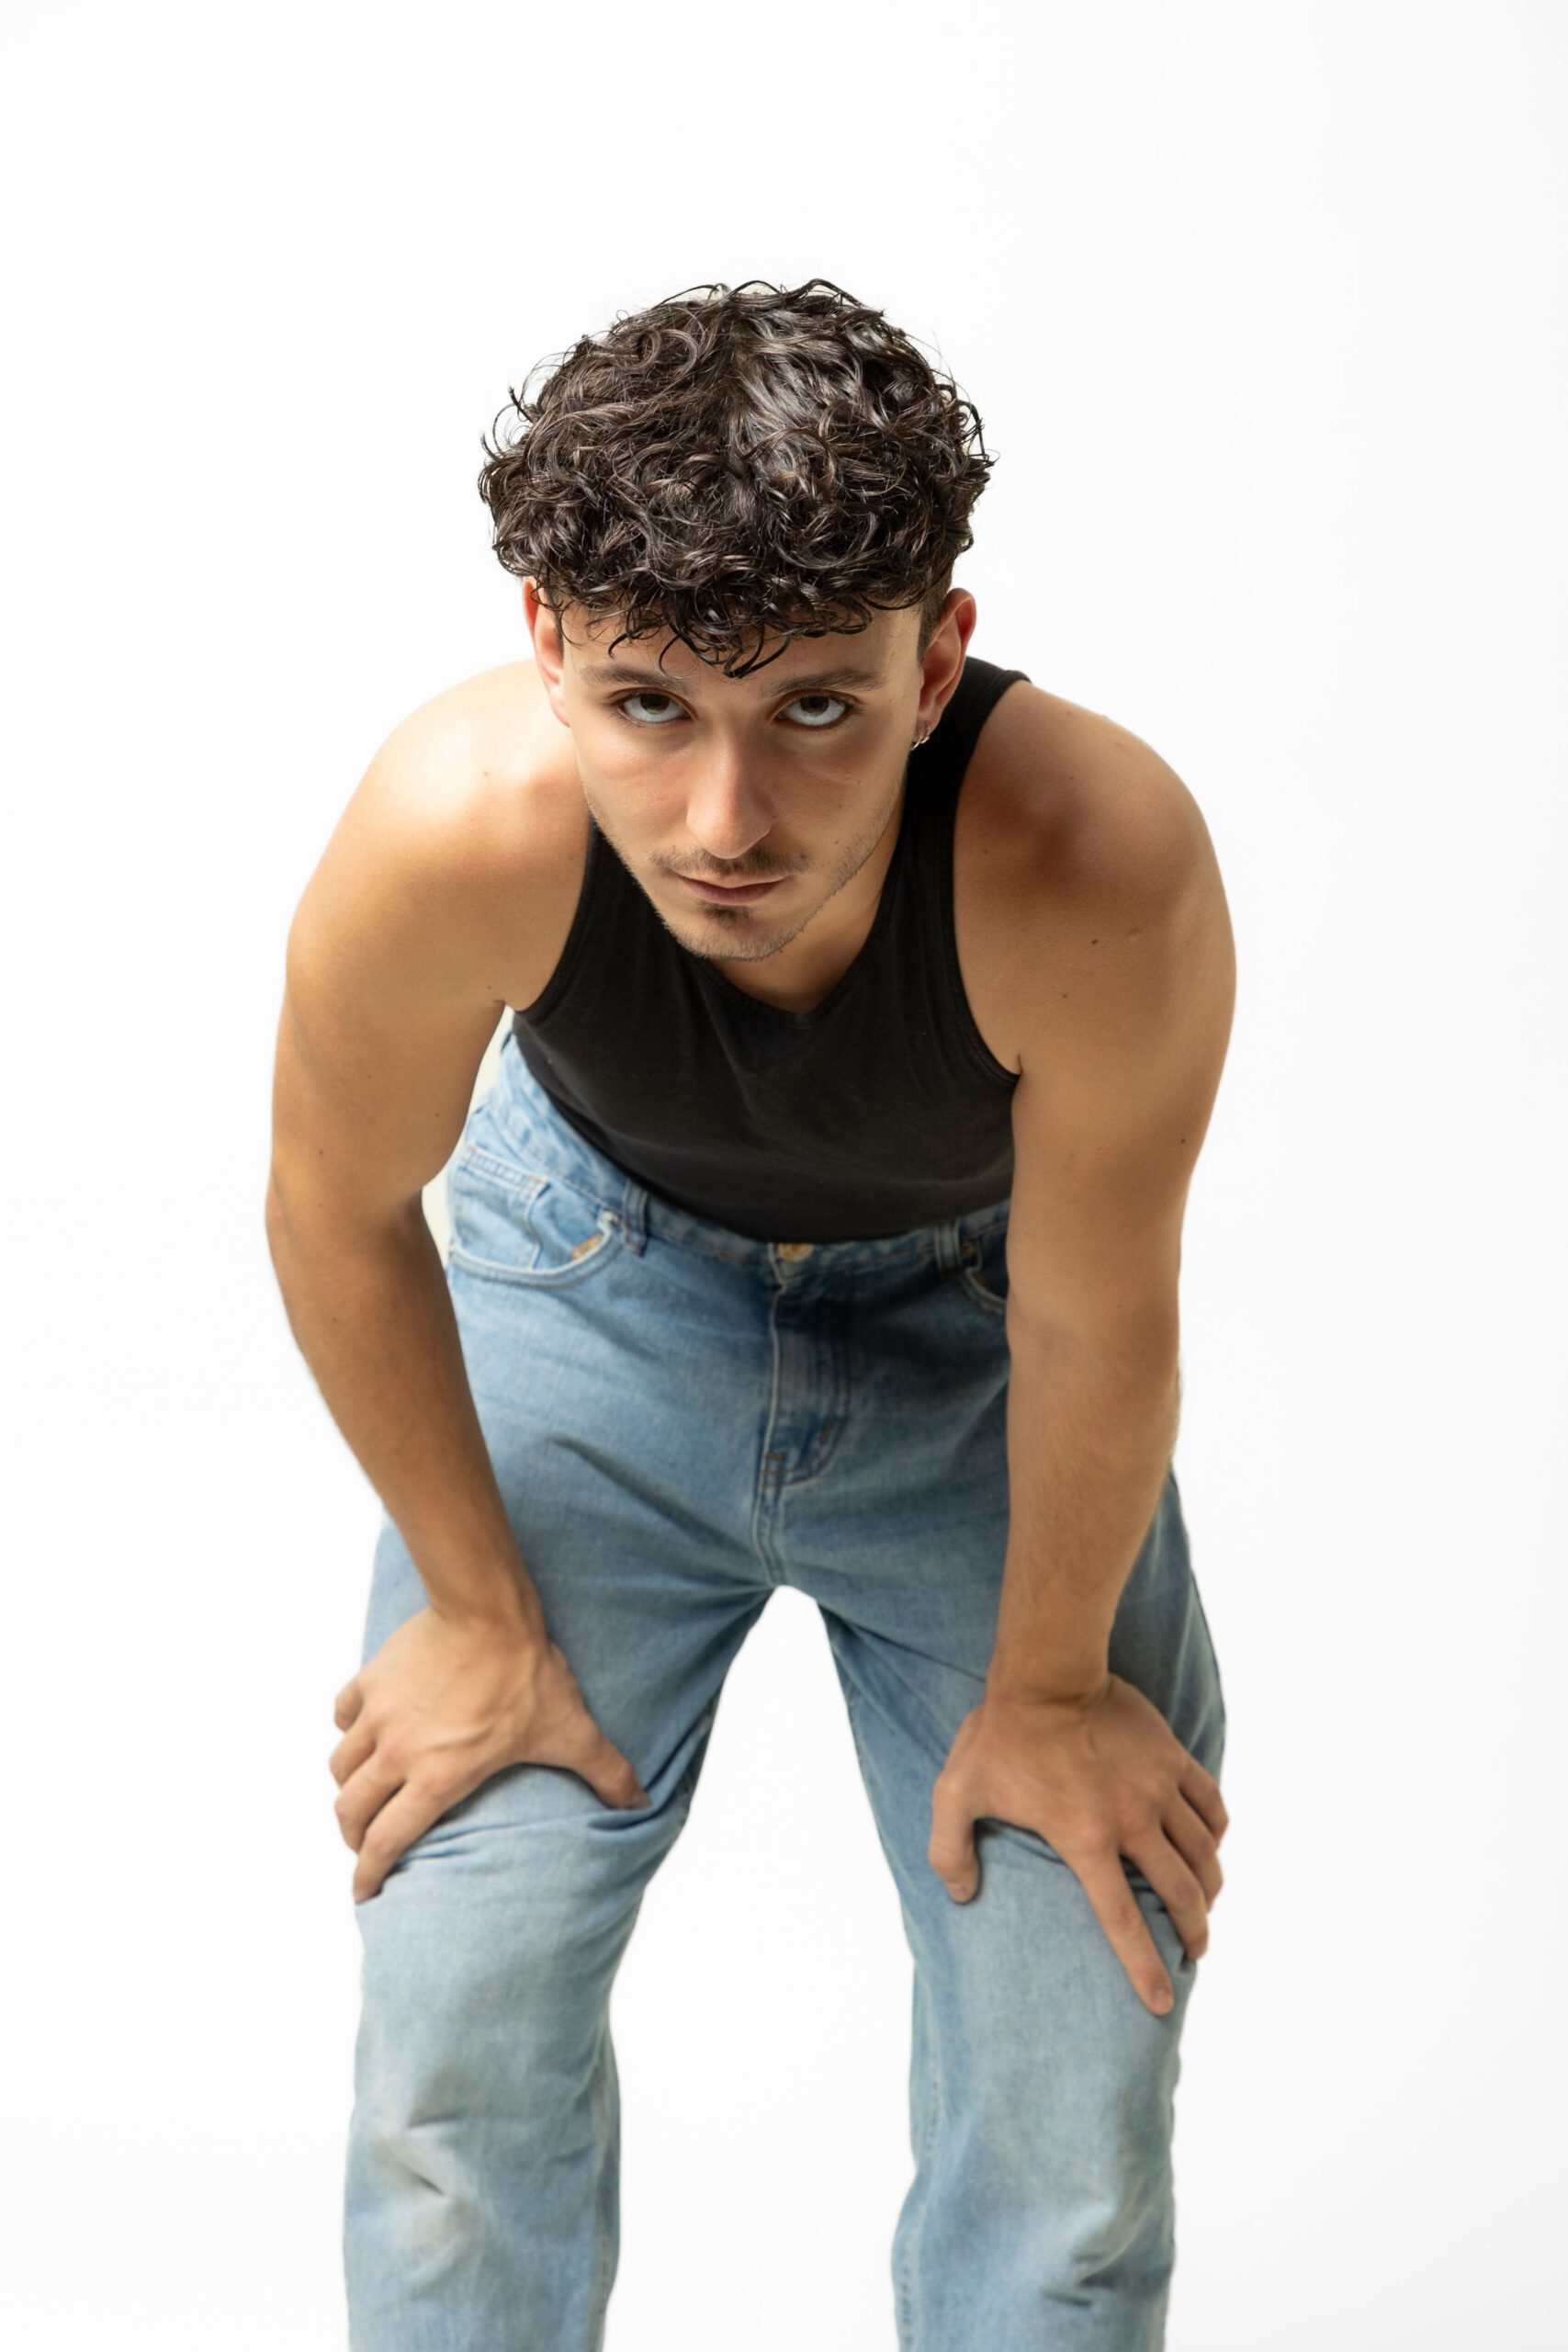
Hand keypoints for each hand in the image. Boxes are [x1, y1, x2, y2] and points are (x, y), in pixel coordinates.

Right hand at [329, 1604, 649, 1900]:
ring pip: (341, 1766)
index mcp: (436, 1777)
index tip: (363, 1893)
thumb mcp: (570, 1730)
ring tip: (362, 1794)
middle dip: (352, 1837)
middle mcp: (397, 1752)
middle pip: (350, 1811)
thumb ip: (605, 1771)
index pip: (386, 1842)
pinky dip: (349, 1730)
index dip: (368, 1874)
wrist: (489, 1610)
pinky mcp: (372, 1679)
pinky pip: (343, 1714)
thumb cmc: (528, 1674)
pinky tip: (363, 1732)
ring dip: (347, 1787)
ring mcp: (379, 1715)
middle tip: (363, 1844)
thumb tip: (641, 1803)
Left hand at [929, 1674, 1227, 2015]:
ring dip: (1210, 1889)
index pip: (1123, 1921)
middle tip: (1195, 1955)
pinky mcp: (1171, 1757)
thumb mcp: (956, 1794)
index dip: (1144, 1968)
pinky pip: (1210, 1804)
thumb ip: (948, 1851)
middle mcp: (1132, 1820)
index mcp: (1086, 1839)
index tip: (1161, 2002)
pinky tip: (1211, 1847)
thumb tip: (961, 1895)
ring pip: (1203, 1853)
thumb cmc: (1001, 1735)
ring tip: (1206, 1910)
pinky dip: (1216, 1834)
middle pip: (1181, 1893)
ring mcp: (1157, 1787)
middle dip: (1194, 1934)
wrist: (1047, 1671)